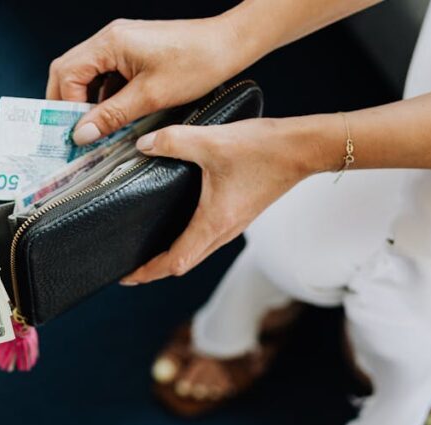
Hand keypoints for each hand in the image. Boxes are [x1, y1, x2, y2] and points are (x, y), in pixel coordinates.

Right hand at [47, 16, 249, 144]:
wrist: (229, 44)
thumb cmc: (196, 63)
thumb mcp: (150, 97)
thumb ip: (111, 116)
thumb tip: (81, 134)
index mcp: (110, 43)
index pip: (67, 74)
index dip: (66, 106)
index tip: (75, 133)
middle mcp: (109, 37)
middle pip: (68, 71)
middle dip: (68, 103)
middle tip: (75, 132)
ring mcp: (120, 41)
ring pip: (85, 73)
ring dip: (86, 100)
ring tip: (96, 127)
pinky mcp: (131, 50)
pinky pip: (104, 72)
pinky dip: (103, 95)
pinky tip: (115, 114)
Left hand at [120, 116, 334, 283]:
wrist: (304, 148)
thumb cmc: (263, 149)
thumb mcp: (212, 141)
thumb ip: (173, 141)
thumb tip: (142, 144)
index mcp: (213, 224)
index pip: (174, 262)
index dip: (147, 272)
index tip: (125, 276)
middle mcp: (223, 232)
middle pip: (183, 264)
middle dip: (154, 271)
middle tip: (128, 269)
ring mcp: (232, 225)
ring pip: (196, 253)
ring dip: (171, 258)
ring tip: (146, 251)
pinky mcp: (238, 214)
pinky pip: (207, 239)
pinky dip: (186, 242)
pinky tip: (175, 225)